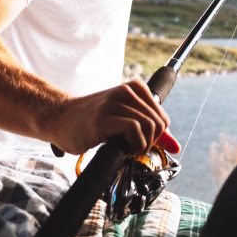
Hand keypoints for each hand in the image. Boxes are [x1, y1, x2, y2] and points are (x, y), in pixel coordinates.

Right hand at [47, 78, 179, 155]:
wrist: (59, 119)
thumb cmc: (92, 122)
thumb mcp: (125, 122)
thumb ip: (152, 132)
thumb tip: (176, 146)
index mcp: (135, 87)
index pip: (163, 118)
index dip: (155, 137)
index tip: (138, 143)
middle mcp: (127, 91)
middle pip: (159, 124)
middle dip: (148, 143)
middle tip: (130, 148)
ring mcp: (115, 102)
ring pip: (149, 127)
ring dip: (140, 146)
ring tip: (123, 148)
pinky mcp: (104, 117)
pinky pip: (135, 130)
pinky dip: (133, 146)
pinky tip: (120, 149)